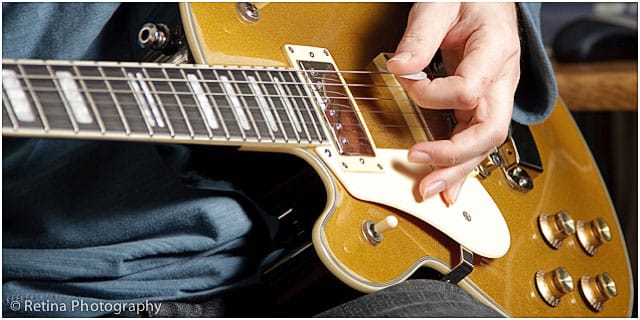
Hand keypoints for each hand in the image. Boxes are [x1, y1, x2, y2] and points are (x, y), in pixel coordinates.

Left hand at [386, 3, 520, 204]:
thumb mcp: (441, 4)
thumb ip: (421, 34)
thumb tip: (400, 67)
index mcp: (497, 49)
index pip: (468, 89)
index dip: (432, 93)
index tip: (406, 79)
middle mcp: (502, 79)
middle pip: (489, 130)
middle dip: (454, 157)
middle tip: (423, 173)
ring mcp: (496, 95)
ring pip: (485, 144)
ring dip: (457, 171)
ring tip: (430, 190)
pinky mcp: (484, 105)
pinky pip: (476, 141)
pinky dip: (461, 165)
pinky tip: (448, 187)